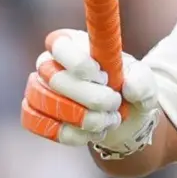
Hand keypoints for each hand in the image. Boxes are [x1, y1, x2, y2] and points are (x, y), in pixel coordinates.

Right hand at [22, 29, 159, 158]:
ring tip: (109, 119)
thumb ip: (142, 80)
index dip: (79, 63)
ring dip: (85, 118)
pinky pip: (39, 124)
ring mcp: (37, 88)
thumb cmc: (128, 87)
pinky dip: (71, 134)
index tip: (103, 76)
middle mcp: (49, 63)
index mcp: (75, 43)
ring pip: (48, 104)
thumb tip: (129, 88)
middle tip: (115, 102)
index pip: (60, 43)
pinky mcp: (33, 113)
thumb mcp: (143, 80)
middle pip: (56, 79)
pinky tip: (91, 133)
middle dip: (93, 97)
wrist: (120, 115)